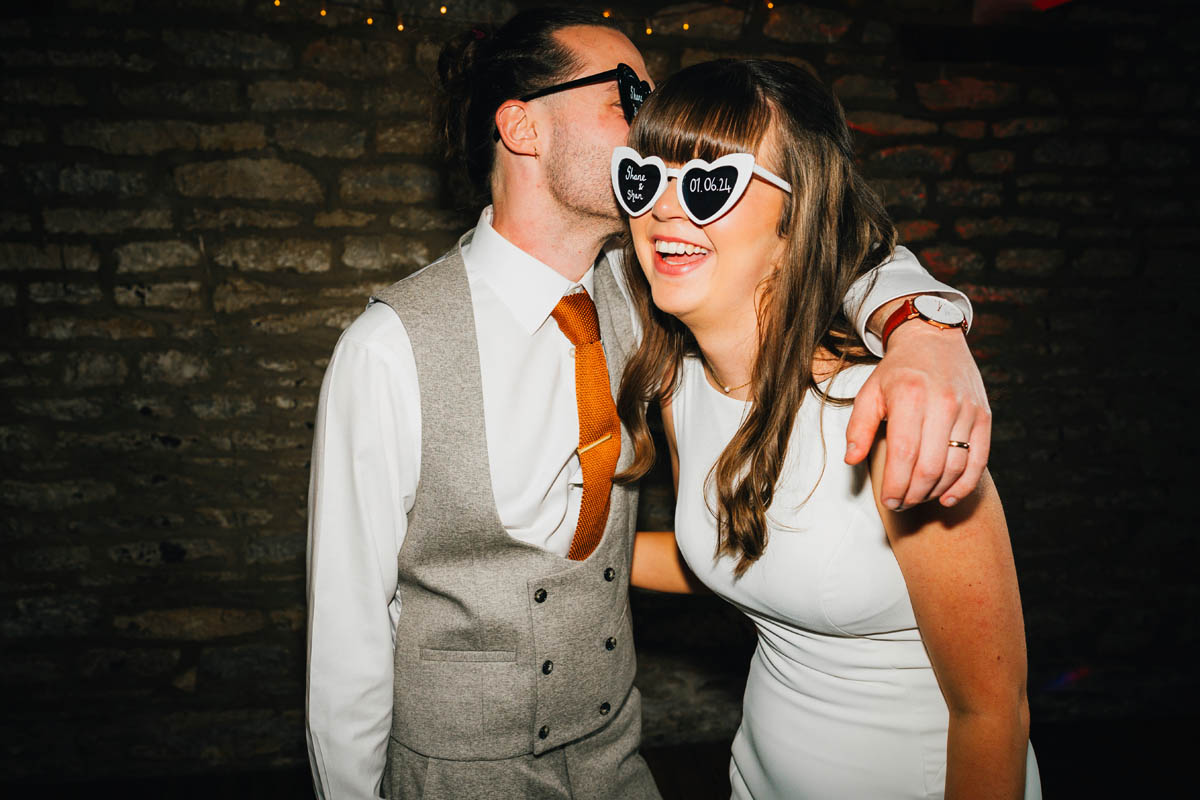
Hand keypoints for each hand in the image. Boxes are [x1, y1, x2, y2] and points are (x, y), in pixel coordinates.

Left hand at [845, 322, 989, 508]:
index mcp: (910, 396)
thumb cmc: (898, 371)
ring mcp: (967, 410)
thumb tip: (850, 460)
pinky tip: (948, 497)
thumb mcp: (869, 392)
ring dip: (936, 492)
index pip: (904, 454)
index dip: (896, 485)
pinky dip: (964, 485)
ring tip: (919, 498)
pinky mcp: (984, 416)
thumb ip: (857, 428)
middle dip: (914, 494)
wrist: (933, 340)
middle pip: (930, 466)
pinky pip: (979, 460)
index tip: (888, 500)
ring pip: (955, 467)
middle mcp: (942, 403)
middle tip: (901, 504)